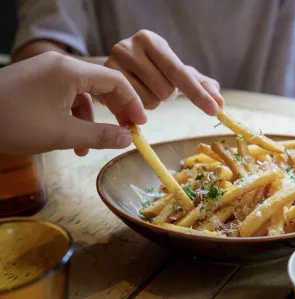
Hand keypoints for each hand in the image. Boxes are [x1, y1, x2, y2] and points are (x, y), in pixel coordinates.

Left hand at [0, 52, 146, 155]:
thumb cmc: (13, 123)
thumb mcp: (61, 134)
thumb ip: (100, 135)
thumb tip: (128, 140)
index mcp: (70, 71)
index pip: (115, 81)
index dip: (133, 103)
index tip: (141, 124)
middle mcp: (60, 66)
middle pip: (101, 85)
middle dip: (115, 111)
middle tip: (126, 133)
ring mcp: (46, 73)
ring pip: (82, 95)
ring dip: (91, 121)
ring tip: (89, 147)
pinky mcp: (35, 83)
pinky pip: (64, 97)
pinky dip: (72, 118)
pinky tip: (71, 140)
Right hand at [105, 30, 223, 113]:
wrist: (113, 70)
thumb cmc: (151, 70)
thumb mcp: (175, 73)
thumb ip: (199, 84)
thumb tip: (220, 101)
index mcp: (152, 40)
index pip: (179, 72)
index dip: (198, 94)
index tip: (214, 110)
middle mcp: (130, 47)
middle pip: (164, 91)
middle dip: (166, 96)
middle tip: (157, 87)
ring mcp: (113, 63)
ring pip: (148, 103)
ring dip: (152, 104)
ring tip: (143, 91)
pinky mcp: (103, 83)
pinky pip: (131, 109)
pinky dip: (137, 111)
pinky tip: (132, 100)